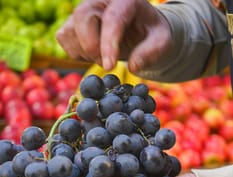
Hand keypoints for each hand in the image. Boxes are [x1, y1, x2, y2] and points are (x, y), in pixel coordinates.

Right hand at [56, 0, 171, 72]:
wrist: (138, 30)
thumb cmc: (150, 34)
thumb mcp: (162, 41)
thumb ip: (152, 52)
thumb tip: (133, 66)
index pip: (112, 19)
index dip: (108, 44)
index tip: (109, 66)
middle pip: (82, 17)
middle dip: (92, 47)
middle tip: (108, 64)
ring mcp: (83, 9)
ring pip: (69, 31)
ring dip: (85, 52)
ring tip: (104, 55)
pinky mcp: (72, 22)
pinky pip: (64, 39)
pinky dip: (76, 52)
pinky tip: (93, 52)